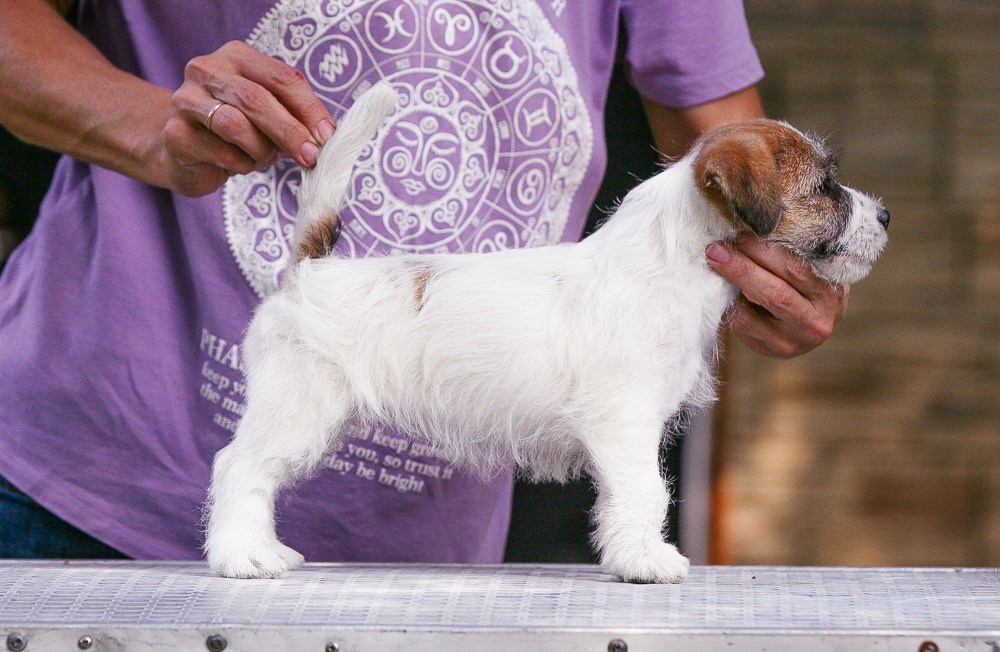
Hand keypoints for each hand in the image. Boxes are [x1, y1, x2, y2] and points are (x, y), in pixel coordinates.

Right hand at [158, 41, 334, 196]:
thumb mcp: (267, 113)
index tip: (327, 136)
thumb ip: (293, 114)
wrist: (182, 149)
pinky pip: (221, 153)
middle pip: (257, 98)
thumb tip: (324, 135)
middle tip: (310, 156)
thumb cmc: (235, 130)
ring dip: (262, 150)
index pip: (282, 76)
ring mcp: (186, 100)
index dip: (309, 108)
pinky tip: (241, 164)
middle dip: (290, 131)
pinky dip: (242, 165)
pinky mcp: (176, 133)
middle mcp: (207, 70)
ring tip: (266, 159)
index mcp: (237, 57)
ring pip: (236, 125)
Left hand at [706, 236, 849, 357]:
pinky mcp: (773, 350)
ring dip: (729, 288)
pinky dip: (729, 305)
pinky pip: (743, 328)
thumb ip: (795, 251)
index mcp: (832, 293)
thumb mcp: (814, 266)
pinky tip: (721, 289)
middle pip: (775, 293)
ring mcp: (794, 342)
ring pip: (752, 315)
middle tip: (716, 249)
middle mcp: (817, 321)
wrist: (814, 322)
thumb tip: (752, 222)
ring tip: (714, 264)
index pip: (797, 268)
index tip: (740, 232)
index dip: (764, 249)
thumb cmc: (810, 283)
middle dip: (742, 268)